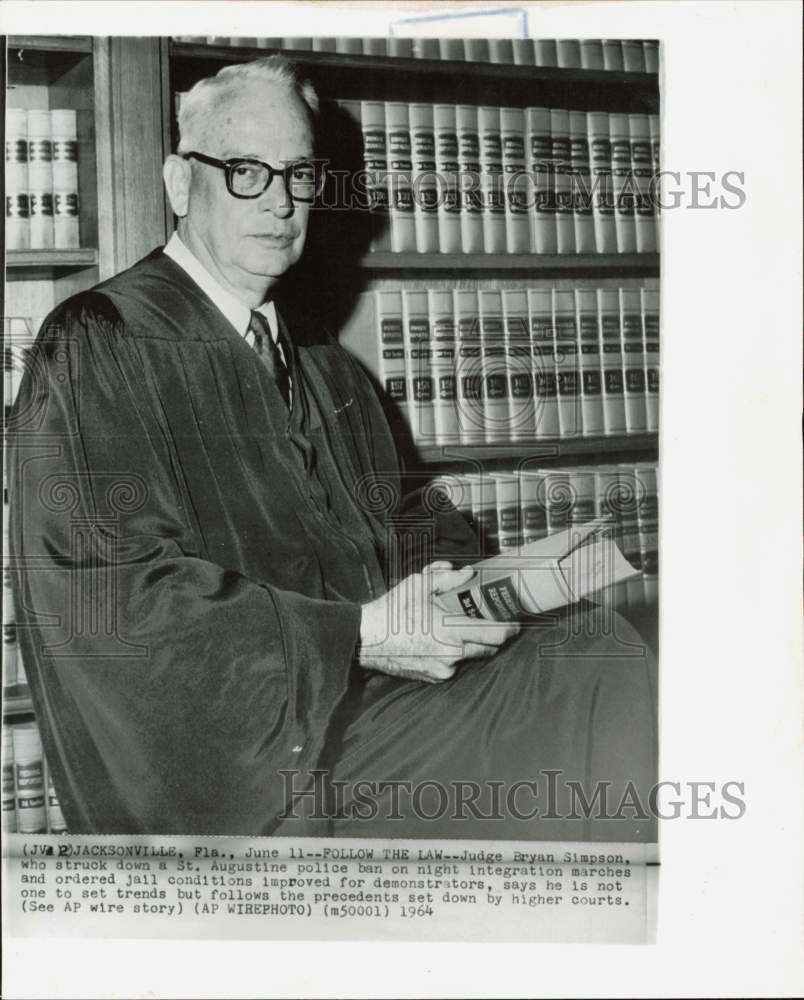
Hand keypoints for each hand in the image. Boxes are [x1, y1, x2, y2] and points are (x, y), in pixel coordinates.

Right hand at [358, 561, 519, 682]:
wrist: (366, 639)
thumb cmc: (392, 611)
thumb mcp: (418, 584)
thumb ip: (447, 577)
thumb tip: (469, 573)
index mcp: (451, 632)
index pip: (495, 636)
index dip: (509, 630)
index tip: (515, 623)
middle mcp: (452, 655)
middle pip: (488, 650)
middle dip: (493, 638)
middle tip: (491, 623)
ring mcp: (443, 670)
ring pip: (470, 658)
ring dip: (471, 645)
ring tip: (457, 629)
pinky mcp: (433, 678)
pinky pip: (453, 666)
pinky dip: (454, 655)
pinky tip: (440, 641)